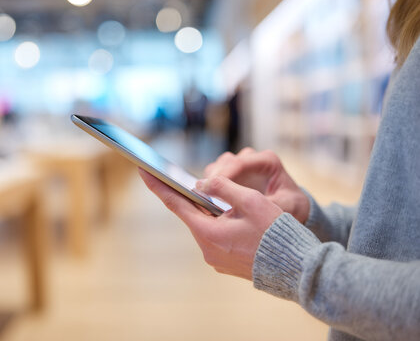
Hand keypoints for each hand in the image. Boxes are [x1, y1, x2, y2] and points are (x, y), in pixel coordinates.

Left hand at [139, 168, 282, 279]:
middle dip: (192, 197)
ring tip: (219, 199)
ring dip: (210, 212)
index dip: (158, 186)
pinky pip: (216, 237)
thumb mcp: (251, 201)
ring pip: (206, 226)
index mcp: (208, 233)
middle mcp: (207, 249)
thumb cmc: (276, 233)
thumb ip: (224, 187)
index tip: (143, 171)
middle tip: (186, 180)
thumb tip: (202, 183)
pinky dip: (219, 224)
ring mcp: (216, 259)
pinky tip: (232, 217)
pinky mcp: (226, 263)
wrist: (296, 268)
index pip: (176, 204)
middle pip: (193, 215)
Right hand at [204, 148, 309, 223]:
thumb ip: (270, 205)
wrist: (292, 208)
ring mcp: (241, 166)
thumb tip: (249, 208)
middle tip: (206, 194)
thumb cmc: (292, 205)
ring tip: (207, 198)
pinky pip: (216, 175)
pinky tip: (210, 199)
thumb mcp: (287, 207)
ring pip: (218, 166)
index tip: (211, 187)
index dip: (224, 174)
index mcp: (267, 161)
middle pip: (226, 162)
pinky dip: (210, 186)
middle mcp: (252, 159)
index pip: (240, 163)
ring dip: (211, 181)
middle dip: (214, 177)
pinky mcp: (232, 176)